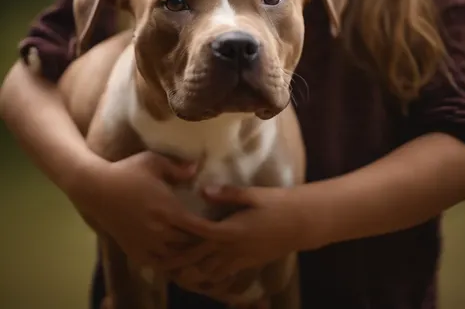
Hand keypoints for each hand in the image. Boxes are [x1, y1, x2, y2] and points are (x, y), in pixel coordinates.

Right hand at [72, 151, 201, 272]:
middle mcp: (160, 232)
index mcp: (169, 210)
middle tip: (210, 235)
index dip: (212, 229)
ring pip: (176, 259)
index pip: (200, 228)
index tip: (219, 223)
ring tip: (194, 245)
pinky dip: (170, 262)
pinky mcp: (135, 251)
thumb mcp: (154, 161)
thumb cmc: (127, 171)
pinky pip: (159, 265)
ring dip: (187, 253)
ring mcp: (147, 245)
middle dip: (202, 241)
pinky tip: (174, 253)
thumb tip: (196, 169)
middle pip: (191, 246)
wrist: (97, 189)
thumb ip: (177, 168)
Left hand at [161, 184, 301, 281]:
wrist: (303, 223)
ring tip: (174, 269)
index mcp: (232, 230)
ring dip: (192, 270)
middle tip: (159, 260)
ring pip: (210, 272)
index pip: (201, 233)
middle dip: (179, 260)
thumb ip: (227, 194)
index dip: (182, 233)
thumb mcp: (254, 194)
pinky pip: (223, 275)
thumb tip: (203, 191)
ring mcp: (241, 259)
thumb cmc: (278, 203)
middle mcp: (234, 249)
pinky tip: (200, 274)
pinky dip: (209, 276)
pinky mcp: (248, 263)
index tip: (165, 231)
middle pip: (200, 259)